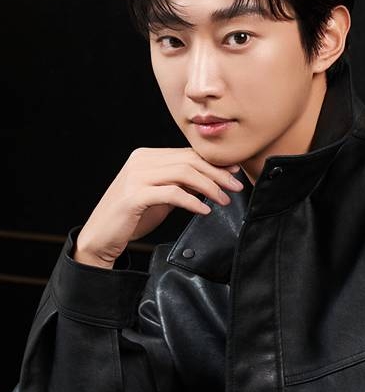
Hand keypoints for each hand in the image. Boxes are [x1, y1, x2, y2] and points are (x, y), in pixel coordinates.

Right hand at [74, 147, 243, 267]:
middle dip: (217, 173)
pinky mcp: (134, 195)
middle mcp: (141, 161)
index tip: (234, 172)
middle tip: (236, 186)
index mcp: (147, 157)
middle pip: (189, 161)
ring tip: (224, 200)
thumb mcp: (161, 196)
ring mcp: (136, 177)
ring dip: (209, 187)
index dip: (214, 163)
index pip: (187, 154)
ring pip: (183, 173)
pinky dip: (192, 201)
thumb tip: (210, 179)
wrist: (101, 237)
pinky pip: (172, 193)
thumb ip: (180, 184)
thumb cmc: (131, 217)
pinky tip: (204, 210)